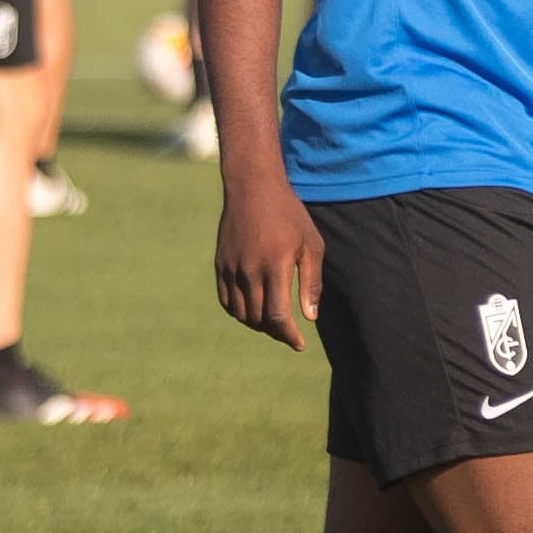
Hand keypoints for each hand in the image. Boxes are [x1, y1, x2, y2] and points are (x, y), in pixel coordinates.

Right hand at [214, 174, 324, 349]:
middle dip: (276, 332)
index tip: (299, 344)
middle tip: (289, 332)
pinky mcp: (221, 265)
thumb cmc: (289, 216)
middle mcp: (249, 271)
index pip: (277, 317)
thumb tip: (310, 318)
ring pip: (241, 314)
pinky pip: (226, 301)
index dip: (288, 336)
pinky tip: (254, 310)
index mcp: (274, 267)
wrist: (253, 188)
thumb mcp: (311, 245)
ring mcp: (231, 269)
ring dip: (258, 325)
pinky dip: (240, 313)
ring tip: (273, 322)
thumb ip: (311, 283)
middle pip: (259, 320)